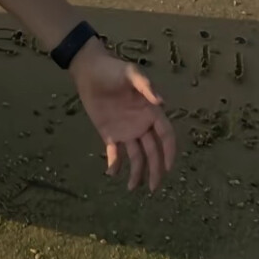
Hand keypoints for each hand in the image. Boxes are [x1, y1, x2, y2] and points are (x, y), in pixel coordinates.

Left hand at [71, 41, 176, 191]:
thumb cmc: (113, 70)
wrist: (90, 71)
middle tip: (153, 188)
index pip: (165, 135)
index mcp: (151, 112)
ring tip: (132, 188)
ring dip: (136, 172)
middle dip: (155, 170)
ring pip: (136, 156)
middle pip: (153, 151)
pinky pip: (115, 152)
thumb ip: (145, 86)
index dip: (169, 151)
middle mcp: (141, 125)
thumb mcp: (131, 73)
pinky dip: (115, 164)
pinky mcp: (110, 133)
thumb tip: (161, 102)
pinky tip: (112, 174)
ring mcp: (126, 130)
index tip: (168, 168)